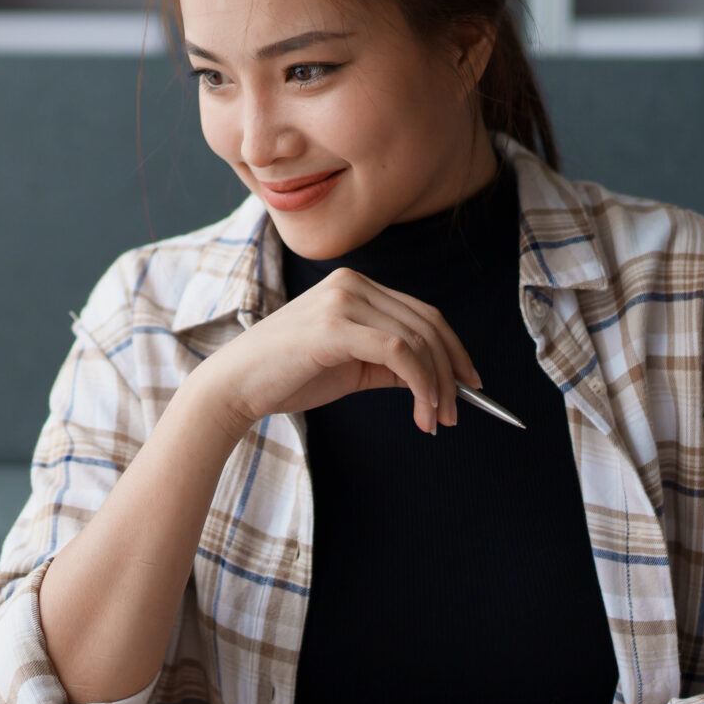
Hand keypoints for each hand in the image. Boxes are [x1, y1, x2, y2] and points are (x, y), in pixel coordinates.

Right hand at [200, 268, 479, 436]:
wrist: (234, 386)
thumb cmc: (286, 377)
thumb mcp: (350, 367)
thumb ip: (391, 366)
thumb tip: (436, 381)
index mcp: (354, 285)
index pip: (422, 313)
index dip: (453, 350)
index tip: (469, 385)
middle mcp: (352, 283)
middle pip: (427, 324)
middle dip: (450, 373)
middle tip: (455, 414)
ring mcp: (343, 299)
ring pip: (417, 340)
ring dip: (437, 386)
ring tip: (436, 421)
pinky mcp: (335, 325)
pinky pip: (399, 352)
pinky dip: (420, 385)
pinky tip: (421, 412)